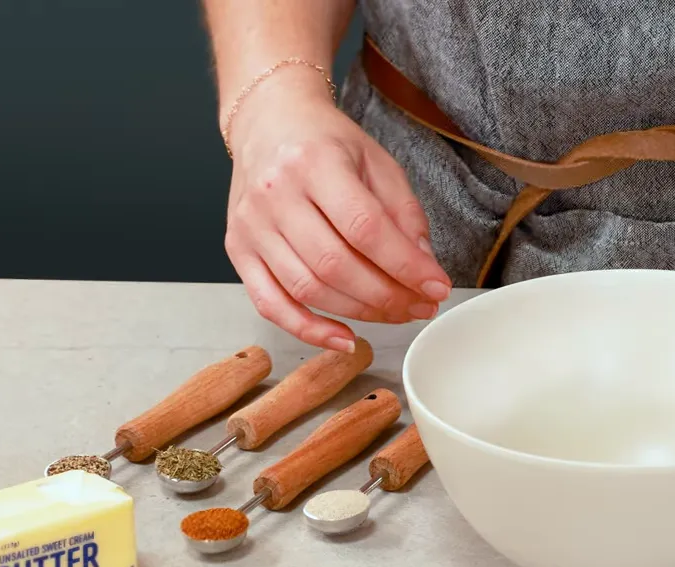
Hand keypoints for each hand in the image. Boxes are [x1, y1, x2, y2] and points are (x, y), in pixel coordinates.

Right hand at [223, 76, 450, 352]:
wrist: (269, 121)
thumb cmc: (325, 142)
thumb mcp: (378, 163)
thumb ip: (404, 215)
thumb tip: (425, 269)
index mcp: (314, 162)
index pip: (365, 228)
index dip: (405, 265)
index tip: (436, 286)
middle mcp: (275, 194)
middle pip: (335, 265)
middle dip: (388, 296)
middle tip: (421, 305)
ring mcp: (251, 225)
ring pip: (308, 289)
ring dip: (360, 312)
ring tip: (396, 313)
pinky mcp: (238, 249)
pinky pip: (271, 304)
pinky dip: (308, 330)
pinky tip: (344, 338)